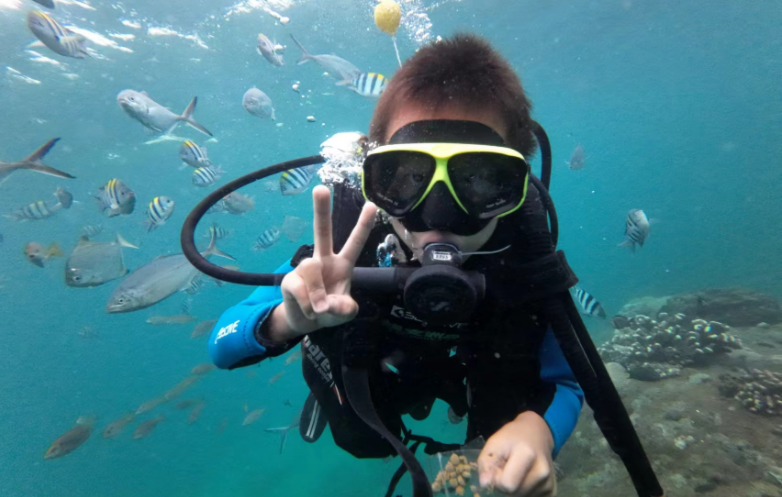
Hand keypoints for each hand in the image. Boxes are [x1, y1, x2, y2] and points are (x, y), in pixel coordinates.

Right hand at [274, 185, 376, 336]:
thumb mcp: (345, 312)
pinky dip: (307, 306)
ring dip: (317, 295)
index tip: (372, 205)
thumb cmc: (331, 311)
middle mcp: (323, 260)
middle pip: (322, 231)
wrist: (307, 323)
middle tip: (321, 188)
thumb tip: (324, 302)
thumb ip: (343, 308)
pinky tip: (309, 311)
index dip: (363, 225)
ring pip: (311, 269)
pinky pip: (299, 289)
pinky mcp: (290, 281)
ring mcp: (305, 269)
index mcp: (342, 264)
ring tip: (319, 309)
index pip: (355, 242)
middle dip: (321, 210)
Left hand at [478, 411, 555, 495]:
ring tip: (515, 472)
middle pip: (515, 493)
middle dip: (504, 486)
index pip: (507, 484)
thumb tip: (485, 484)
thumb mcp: (494, 443)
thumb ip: (486, 464)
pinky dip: (523, 492)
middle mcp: (542, 471)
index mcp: (527, 455)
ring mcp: (549, 482)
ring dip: (514, 490)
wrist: (537, 434)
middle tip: (506, 470)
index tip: (498, 468)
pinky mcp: (552, 490)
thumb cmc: (512, 438)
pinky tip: (524, 479)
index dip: (497, 479)